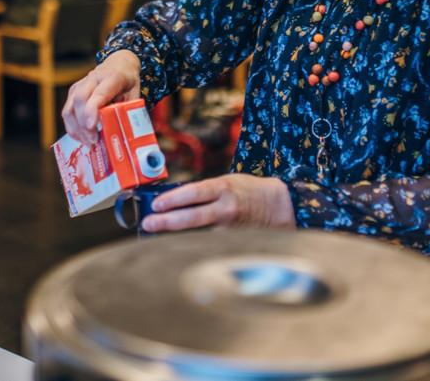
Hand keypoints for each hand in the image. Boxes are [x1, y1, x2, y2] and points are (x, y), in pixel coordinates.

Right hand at [62, 50, 140, 143]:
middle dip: (83, 124)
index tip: (92, 126)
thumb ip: (129, 110)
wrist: (118, 64)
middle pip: (80, 100)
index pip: (99, 93)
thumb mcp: (135, 93)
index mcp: (111, 78)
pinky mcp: (73, 92)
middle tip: (94, 140)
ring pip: (69, 108)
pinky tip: (81, 137)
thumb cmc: (127, 82)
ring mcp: (79, 85)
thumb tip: (126, 133)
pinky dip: (72, 127)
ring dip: (76, 129)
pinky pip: (67, 112)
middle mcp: (92, 79)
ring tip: (88, 142)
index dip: (92, 109)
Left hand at [141, 174, 295, 232]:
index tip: (156, 205)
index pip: (194, 193)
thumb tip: (175, 202)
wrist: (281, 207)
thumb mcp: (228, 182)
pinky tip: (178, 247)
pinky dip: (192, 245)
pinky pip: (209, 244)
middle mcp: (226, 209)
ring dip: (176, 236)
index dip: (172, 200)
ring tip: (156, 236)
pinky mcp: (233, 242)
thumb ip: (205, 192)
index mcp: (224, 188)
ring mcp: (230, 228)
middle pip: (192, 217)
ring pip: (198, 235)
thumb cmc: (249, 192)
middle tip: (148, 223)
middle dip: (166, 221)